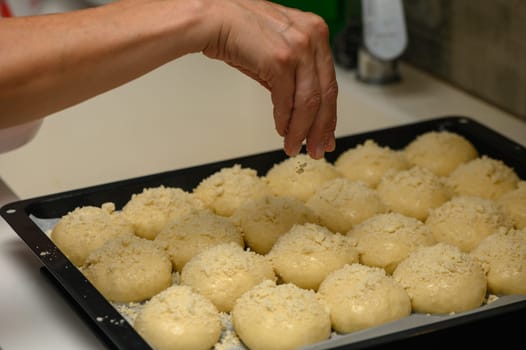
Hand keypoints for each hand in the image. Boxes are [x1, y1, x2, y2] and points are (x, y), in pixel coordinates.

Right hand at [201, 0, 337, 158]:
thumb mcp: (278, 51)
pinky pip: (287, 100)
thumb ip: (295, 77)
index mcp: (317, 32)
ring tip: (294, 146)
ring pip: (309, 102)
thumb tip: (301, 113)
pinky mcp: (280, 60)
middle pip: (326, 94)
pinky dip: (284, 120)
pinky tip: (282, 130)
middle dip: (321, 128)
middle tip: (317, 149)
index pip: (330, 82)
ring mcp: (298, 48)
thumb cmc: (239, 32)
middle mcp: (313, 38)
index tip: (327, 134)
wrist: (212, 18)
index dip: (329, 114)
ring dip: (301, 130)